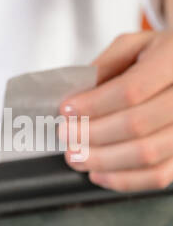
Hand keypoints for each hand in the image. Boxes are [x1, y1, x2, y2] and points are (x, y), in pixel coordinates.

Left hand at [58, 30, 172, 191]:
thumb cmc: (159, 54)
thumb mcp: (132, 45)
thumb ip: (104, 67)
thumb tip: (76, 97)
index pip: (131, 90)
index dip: (94, 104)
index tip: (67, 109)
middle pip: (137, 125)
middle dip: (92, 134)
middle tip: (65, 135)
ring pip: (148, 155)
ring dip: (104, 161)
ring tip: (76, 157)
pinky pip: (159, 176)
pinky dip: (125, 180)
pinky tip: (99, 174)